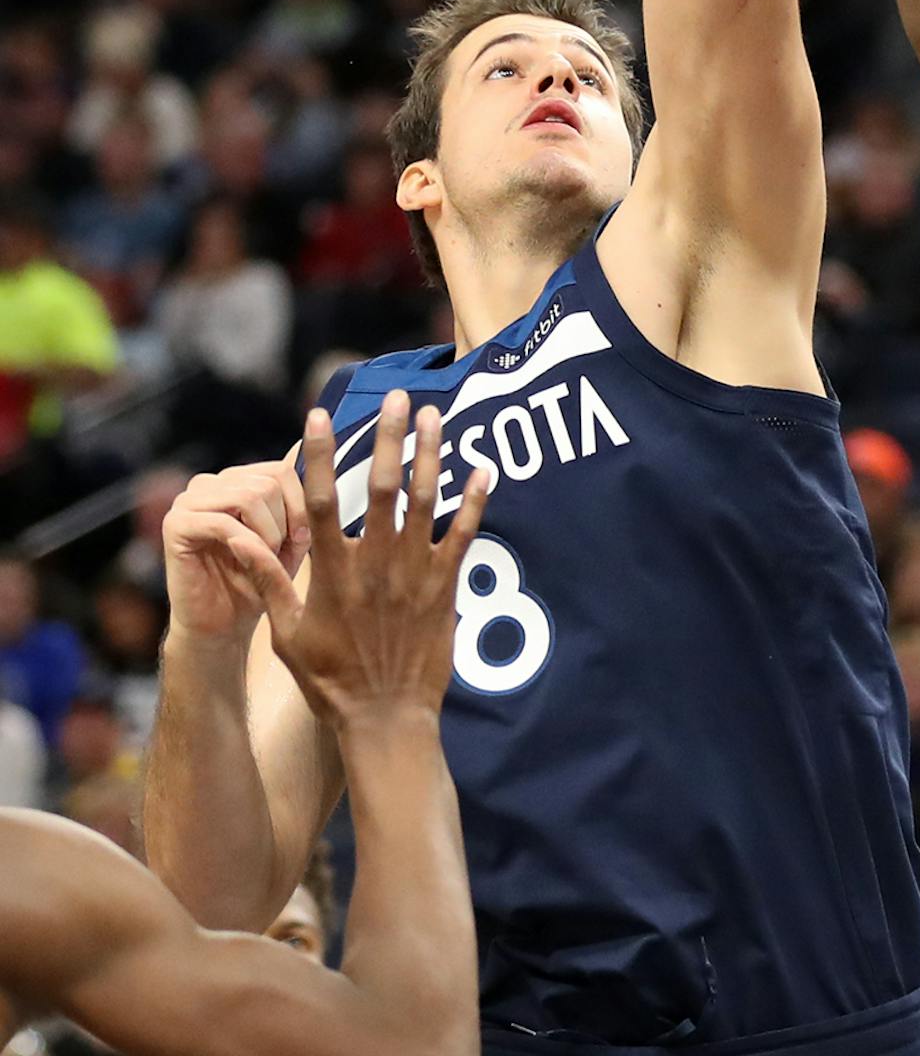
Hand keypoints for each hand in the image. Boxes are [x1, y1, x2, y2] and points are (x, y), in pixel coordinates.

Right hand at [163, 456, 311, 644]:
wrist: (223, 627)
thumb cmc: (261, 580)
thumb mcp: (290, 537)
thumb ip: (298, 497)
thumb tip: (305, 449)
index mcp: (236, 480)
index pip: (282, 470)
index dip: (301, 505)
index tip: (304, 538)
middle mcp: (209, 483)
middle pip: (268, 483)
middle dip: (285, 522)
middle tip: (281, 554)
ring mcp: (188, 501)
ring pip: (249, 497)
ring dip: (268, 535)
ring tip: (265, 560)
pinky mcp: (175, 524)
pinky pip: (222, 522)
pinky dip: (246, 545)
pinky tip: (249, 562)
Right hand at [223, 393, 488, 725]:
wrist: (383, 718)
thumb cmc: (329, 679)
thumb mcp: (285, 634)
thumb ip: (269, 582)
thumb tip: (239, 541)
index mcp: (330, 573)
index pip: (318, 501)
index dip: (317, 456)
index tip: (318, 415)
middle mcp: (373, 564)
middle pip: (380, 487)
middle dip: (388, 438)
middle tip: (398, 397)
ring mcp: (413, 574)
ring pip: (424, 501)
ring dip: (430, 454)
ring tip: (435, 415)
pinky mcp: (445, 588)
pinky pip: (464, 535)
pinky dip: (475, 501)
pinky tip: (484, 468)